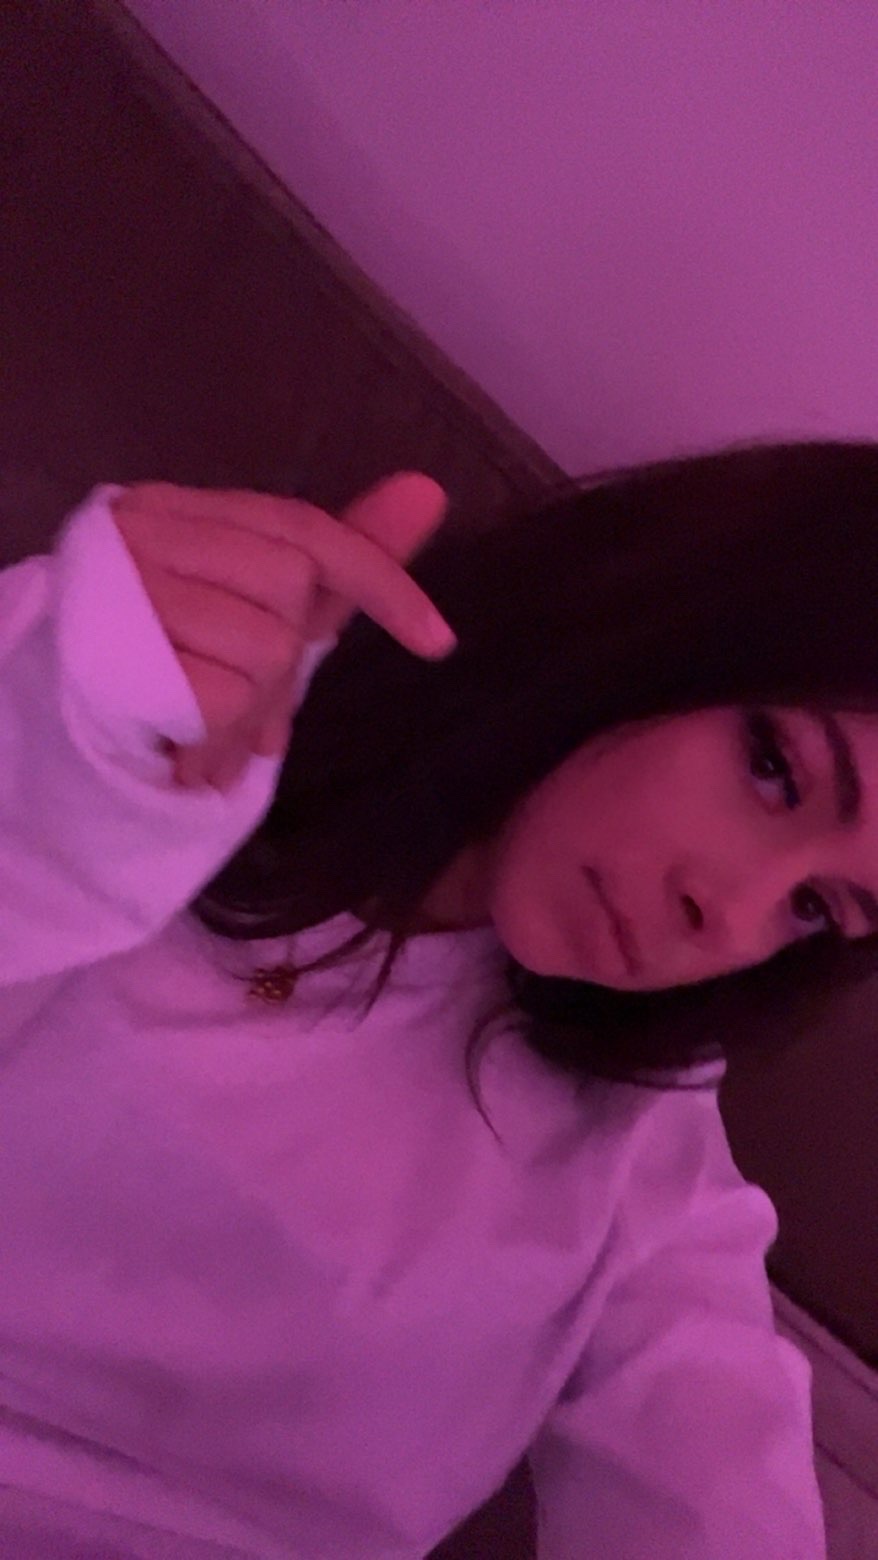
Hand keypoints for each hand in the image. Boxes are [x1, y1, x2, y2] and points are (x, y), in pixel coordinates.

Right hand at [111, 472, 453, 789]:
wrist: (46, 733)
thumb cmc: (165, 664)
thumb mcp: (256, 612)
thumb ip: (339, 558)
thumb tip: (429, 491)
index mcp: (175, 510)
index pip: (304, 528)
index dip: (379, 579)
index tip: (437, 641)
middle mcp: (142, 529)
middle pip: (293, 588)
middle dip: (285, 666)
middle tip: (236, 706)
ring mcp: (123, 587)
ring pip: (268, 649)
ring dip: (249, 716)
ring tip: (199, 731)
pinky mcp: (113, 654)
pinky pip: (226, 700)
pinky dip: (217, 742)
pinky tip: (179, 749)